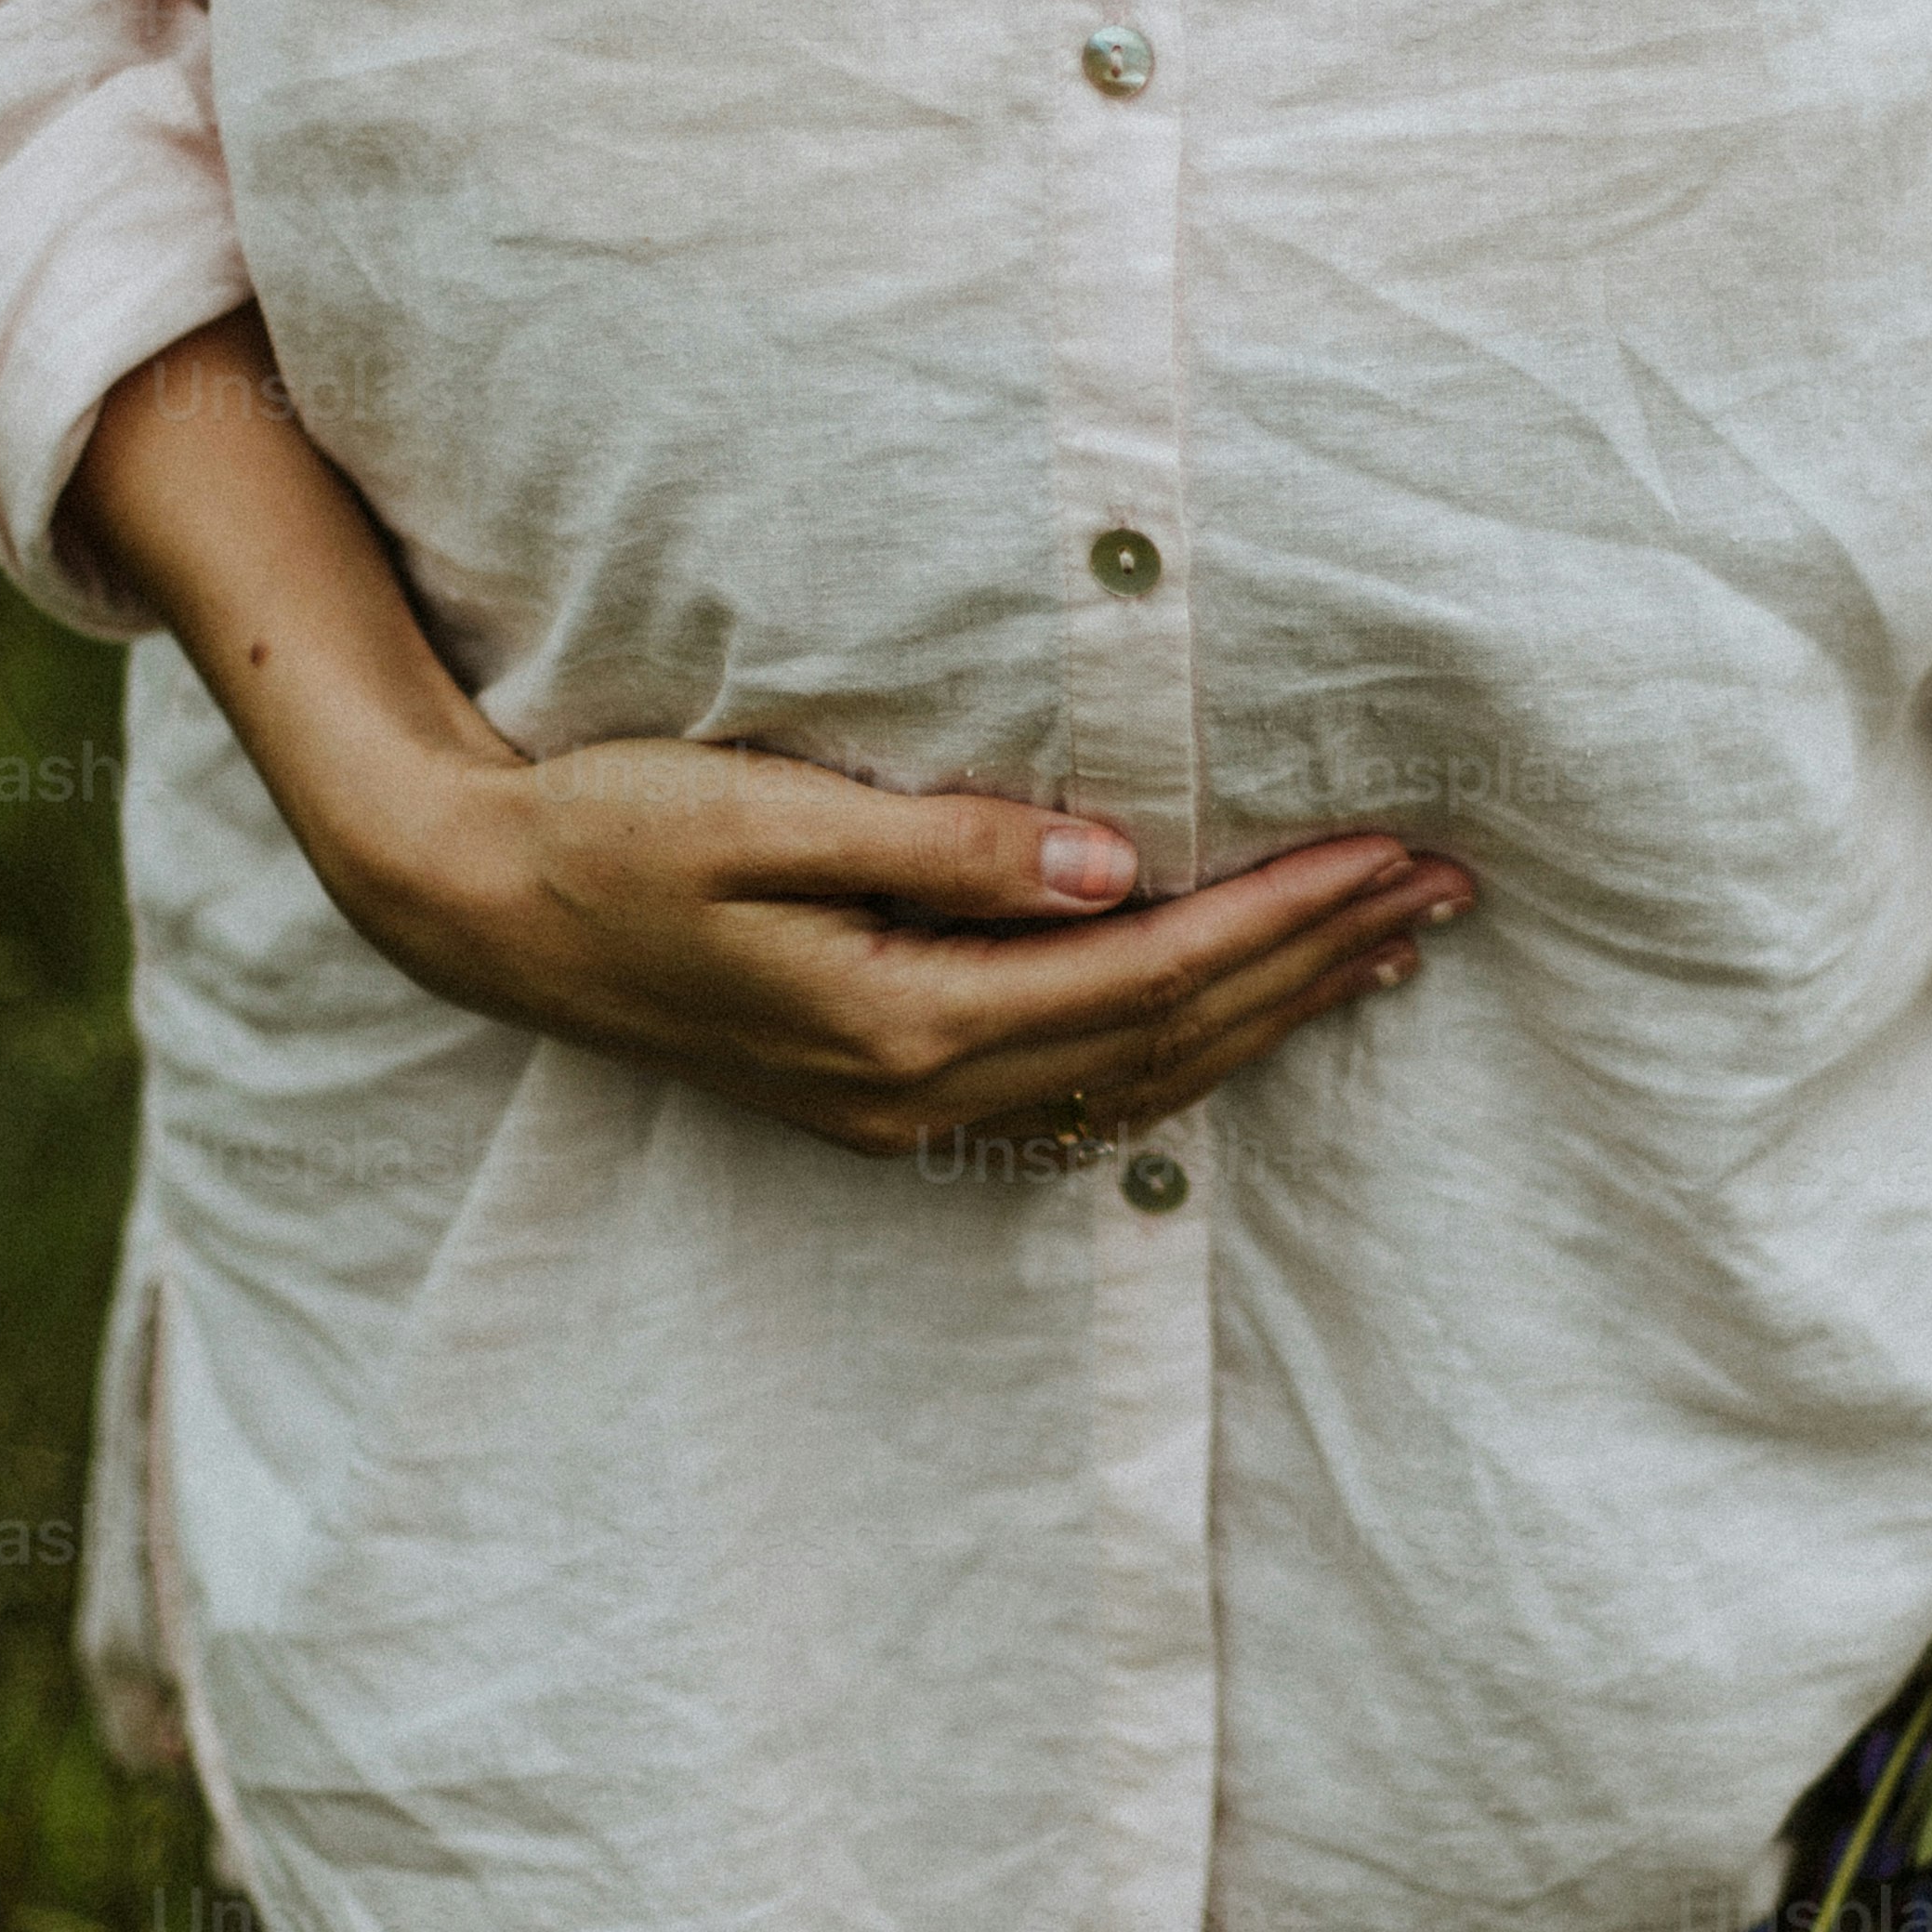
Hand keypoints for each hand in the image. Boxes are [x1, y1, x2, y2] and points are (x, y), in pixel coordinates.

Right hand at [59, 307, 1473, 1159]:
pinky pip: (1088, 1085)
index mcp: (906, 1025)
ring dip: (1276, 1010)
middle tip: (1450, 889)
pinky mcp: (892, 1097)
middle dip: (1321, 962)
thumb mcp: (767, 818)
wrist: (482, 907)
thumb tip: (1122, 863)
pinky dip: (1191, 1041)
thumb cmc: (612, 831)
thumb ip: (947, 846)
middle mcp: (924, 1096)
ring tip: (1392, 945)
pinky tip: (1250, 1003)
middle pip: (1176, 1037)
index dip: (1287, 915)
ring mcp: (908, 1114)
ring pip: (1146, 1078)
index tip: (1396, 851)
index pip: (1153, 971)